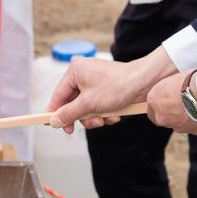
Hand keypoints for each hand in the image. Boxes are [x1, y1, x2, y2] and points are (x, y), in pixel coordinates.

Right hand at [47, 47, 175, 131]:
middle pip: (73, 104)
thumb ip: (69, 113)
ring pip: (86, 108)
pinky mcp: (105, 89)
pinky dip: (105, 113)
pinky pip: (97, 106)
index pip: (58, 95)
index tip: (51, 125)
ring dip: (96, 117)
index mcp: (75, 71)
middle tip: (93, 124)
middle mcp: (83, 74)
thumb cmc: (118, 86)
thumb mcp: (89, 103)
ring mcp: (94, 82)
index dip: (55, 112)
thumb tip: (53, 121)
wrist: (145, 82)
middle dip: (84, 117)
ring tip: (107, 118)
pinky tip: (115, 114)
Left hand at [146, 71, 196, 134]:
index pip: (152, 106)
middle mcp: (161, 116)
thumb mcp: (174, 79)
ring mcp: (175, 126)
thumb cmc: (190, 82)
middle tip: (182, 104)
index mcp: (154, 100)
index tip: (169, 99)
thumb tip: (175, 87)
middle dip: (170, 113)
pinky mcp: (191, 132)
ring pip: (177, 124)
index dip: (160, 104)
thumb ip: (170, 88)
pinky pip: (192, 127)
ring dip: (184, 118)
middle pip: (162, 118)